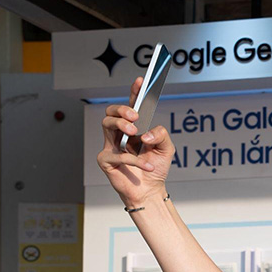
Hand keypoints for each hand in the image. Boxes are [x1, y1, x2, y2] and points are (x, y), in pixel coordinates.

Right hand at [97, 77, 175, 208]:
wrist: (150, 190)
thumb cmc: (156, 168)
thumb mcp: (166, 148)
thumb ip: (161, 134)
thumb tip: (145, 134)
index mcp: (134, 128)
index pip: (131, 106)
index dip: (134, 92)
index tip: (141, 81)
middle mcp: (120, 134)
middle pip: (111, 111)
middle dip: (122, 109)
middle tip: (136, 117)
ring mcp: (110, 145)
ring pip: (106, 124)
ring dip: (121, 124)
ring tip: (136, 133)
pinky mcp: (105, 159)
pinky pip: (117, 154)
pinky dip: (135, 159)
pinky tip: (148, 164)